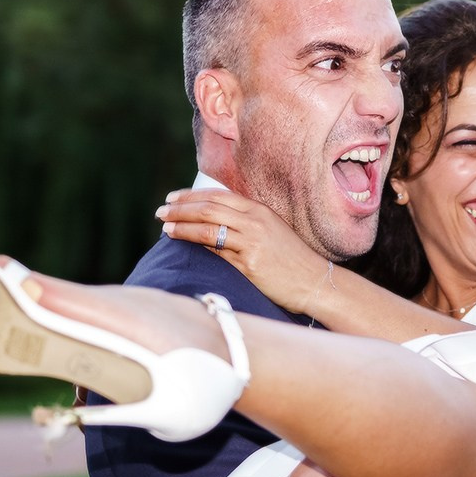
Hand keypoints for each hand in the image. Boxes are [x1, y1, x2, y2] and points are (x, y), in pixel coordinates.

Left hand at [155, 188, 327, 313]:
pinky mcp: (249, 264)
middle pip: (208, 209)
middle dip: (180, 209)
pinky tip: (183, 244)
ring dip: (182, 226)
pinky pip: (216, 252)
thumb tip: (212, 218)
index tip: (173, 198)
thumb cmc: (291, 258)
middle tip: (161, 211)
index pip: (218, 196)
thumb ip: (246, 221)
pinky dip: (196, 245)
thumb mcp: (271, 230)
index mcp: (259, 210)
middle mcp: (254, 222)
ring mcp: (251, 243)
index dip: (192, 196)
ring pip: (208, 228)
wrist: (314, 281)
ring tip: (165, 227)